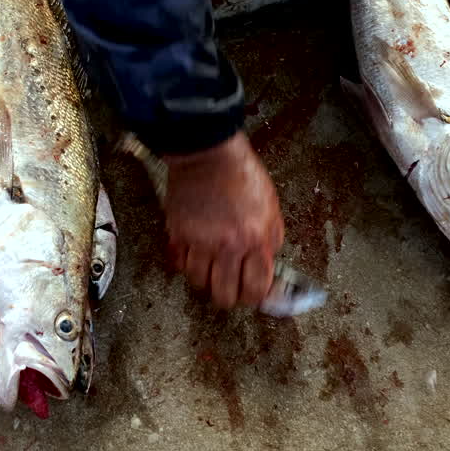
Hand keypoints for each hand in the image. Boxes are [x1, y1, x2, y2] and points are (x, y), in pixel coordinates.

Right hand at [164, 131, 283, 308]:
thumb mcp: (271, 207)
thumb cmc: (243, 176)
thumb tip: (268, 266)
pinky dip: (186, 265)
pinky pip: (179, 264)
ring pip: (199, 283)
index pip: (255, 288)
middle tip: (230, 287)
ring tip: (211, 270)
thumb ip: (271, 240)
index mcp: (255, 238)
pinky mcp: (178, 233)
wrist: (208, 153)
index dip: (254, 297)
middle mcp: (227, 245)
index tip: (252, 293)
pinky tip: (194, 256)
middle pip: (224, 295)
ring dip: (206, 280)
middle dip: (230, 296)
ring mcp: (200, 241)